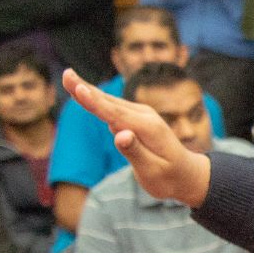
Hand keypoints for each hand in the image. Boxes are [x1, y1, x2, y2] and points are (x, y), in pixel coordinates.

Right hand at [61, 70, 212, 206]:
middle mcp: (145, 116)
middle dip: (85, 89)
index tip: (78, 89)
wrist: (188, 175)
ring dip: (88, 90)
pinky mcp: (137, 117)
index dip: (94, 102)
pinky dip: (97, 98)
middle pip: (109, 102)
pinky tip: (83, 90)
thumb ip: (135, 152)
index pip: (115, 114)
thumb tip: (119, 135)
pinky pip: (113, 107)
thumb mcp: (153, 171)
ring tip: (69, 77)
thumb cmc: (170, 178)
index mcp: (148, 129)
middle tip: (65, 74)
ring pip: (110, 102)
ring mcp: (141, 114)